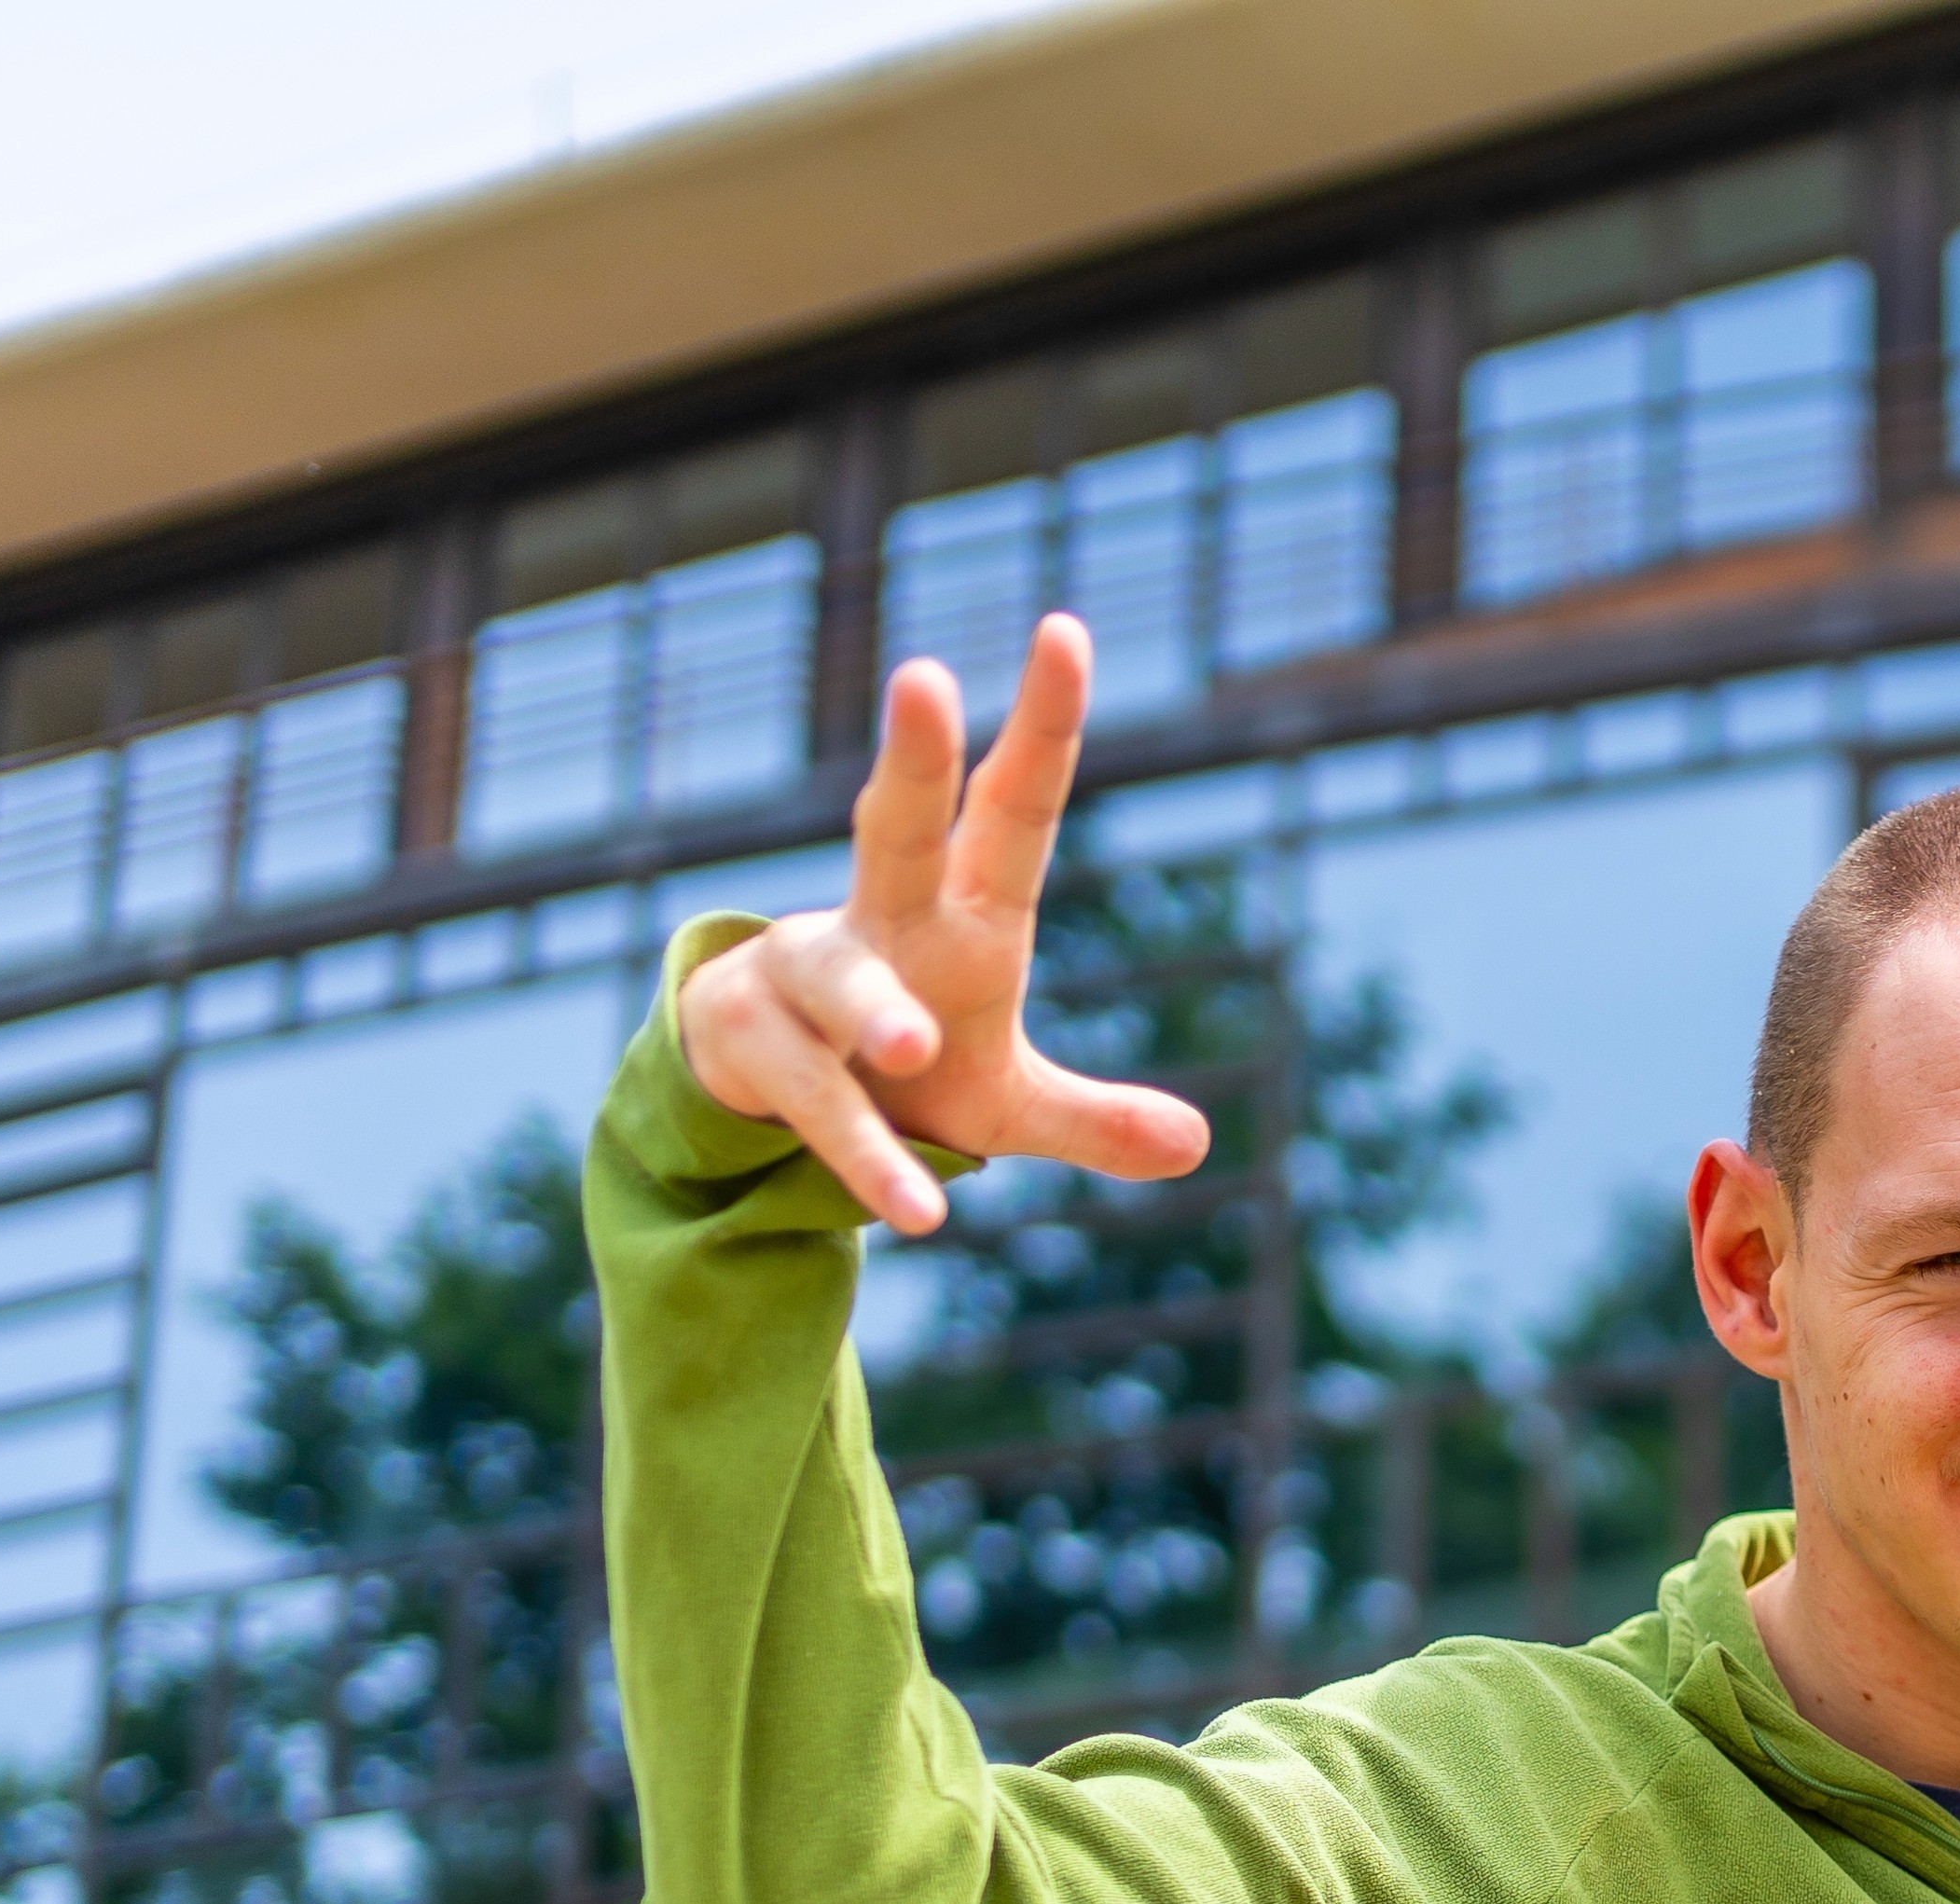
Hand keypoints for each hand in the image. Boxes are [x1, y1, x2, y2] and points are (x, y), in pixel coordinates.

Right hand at [676, 615, 1213, 1233]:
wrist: (770, 1103)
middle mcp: (880, 919)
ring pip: (843, 985)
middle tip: (920, 675)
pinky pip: (822, 1107)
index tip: (1065, 631)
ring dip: (875, 1011)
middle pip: (892, 823)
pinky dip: (869, 1159)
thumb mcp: (1010, 1105)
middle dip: (910, 757)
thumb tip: (1197, 1145)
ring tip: (908, 1045)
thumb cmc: (912, 1067)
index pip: (1010, 806)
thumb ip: (1093, 1120)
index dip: (1041, 725)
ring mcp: (809, 979)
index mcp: (960, 912)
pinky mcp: (762, 1052)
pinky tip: (921, 1216)